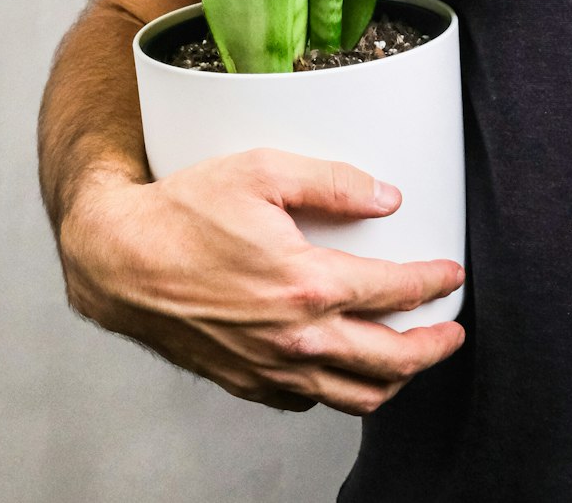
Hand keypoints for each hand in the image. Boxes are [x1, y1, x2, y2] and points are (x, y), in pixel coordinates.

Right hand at [57, 147, 465, 416]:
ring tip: (408, 358)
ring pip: (356, 396)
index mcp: (306, 284)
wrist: (119, 258)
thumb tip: (385, 197)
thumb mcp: (258, 172)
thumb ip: (331, 182)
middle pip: (392, 361)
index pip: (395, 292)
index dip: (433, 283)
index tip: (451, 274)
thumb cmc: (181, 212)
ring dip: (396, 379)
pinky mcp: (246, 382)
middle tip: (451, 330)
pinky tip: (340, 363)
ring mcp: (271, 368)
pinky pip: (309, 400)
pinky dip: (338, 388)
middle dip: (435, 346)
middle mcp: (296, 337)